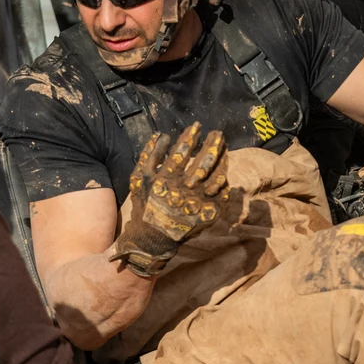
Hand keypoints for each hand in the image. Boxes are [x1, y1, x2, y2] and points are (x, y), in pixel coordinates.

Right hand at [109, 122, 234, 277]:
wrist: (154, 236)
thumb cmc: (145, 205)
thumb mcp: (138, 179)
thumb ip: (148, 155)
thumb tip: (160, 134)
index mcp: (166, 179)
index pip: (183, 151)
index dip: (191, 136)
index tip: (197, 126)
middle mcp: (184, 189)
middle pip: (204, 161)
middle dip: (212, 143)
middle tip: (217, 133)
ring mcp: (198, 201)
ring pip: (216, 175)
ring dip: (222, 158)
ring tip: (225, 147)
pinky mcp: (208, 212)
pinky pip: (221, 191)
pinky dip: (224, 177)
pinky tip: (224, 167)